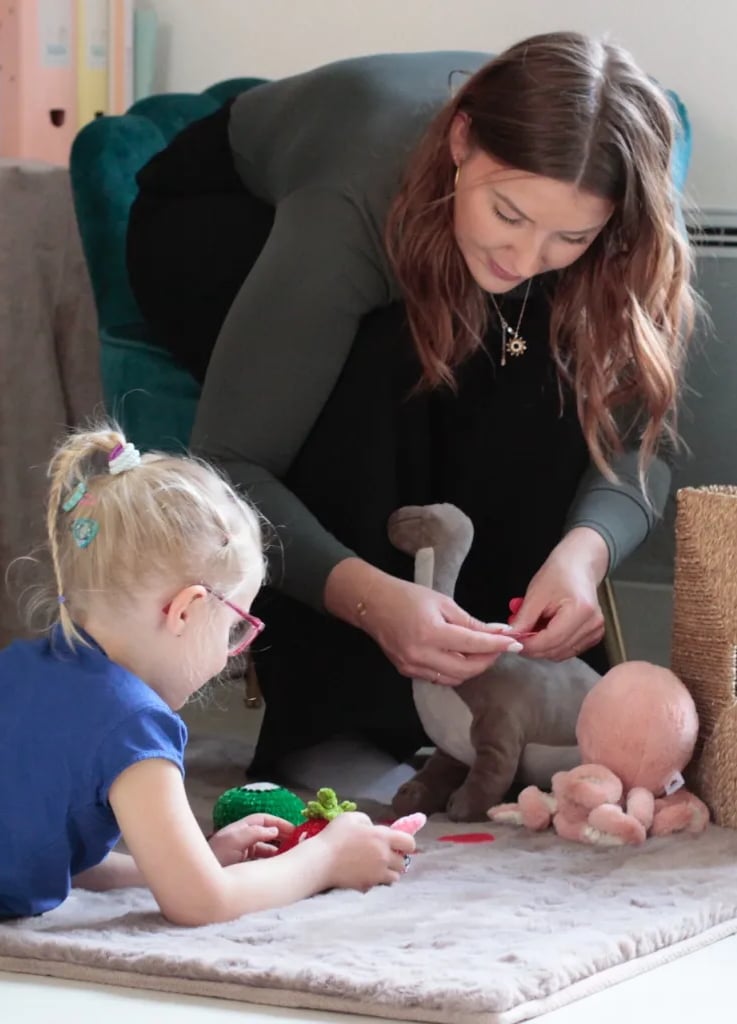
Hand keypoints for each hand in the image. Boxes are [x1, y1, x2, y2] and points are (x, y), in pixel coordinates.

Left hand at [208, 814, 295, 865]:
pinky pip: (260, 861)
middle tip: (297, 841)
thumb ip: (254, 833)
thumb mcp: (234, 841)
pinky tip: (277, 865)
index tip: (293, 829)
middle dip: (281, 835)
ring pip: (264, 848)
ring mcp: (241, 853)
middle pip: (265, 833)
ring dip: (277, 849)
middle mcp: (241, 839)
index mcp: (239, 829)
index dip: (278, 822)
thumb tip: (274, 831)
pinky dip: (270, 861)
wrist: (200, 880)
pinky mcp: (241, 867)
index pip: (263, 820)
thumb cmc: (214, 857)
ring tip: (290, 854)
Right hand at [315, 811, 415, 890]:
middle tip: (385, 856)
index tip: (399, 844)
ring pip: (395, 877)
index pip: (409, 843)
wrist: (321, 860)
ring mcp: (377, 874)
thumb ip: (367, 822)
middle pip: (403, 863)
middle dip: (397, 859)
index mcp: (382, 837)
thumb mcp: (352, 817)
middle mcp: (384, 856)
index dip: (407, 843)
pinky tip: (366, 875)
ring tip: (376, 867)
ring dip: (389, 872)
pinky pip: (379, 886)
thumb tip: (373, 829)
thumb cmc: (335, 835)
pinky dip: (377, 882)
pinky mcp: (368, 886)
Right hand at [325, 559, 522, 685]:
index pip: (474, 645)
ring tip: (482, 652)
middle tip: (499, 647)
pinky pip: (439, 677)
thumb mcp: (443, 603)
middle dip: (488, 660)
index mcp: (431, 632)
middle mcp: (421, 654)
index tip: (515, 643)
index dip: (497, 645)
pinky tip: (460, 657)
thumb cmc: (407, 596)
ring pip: (454, 678)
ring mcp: (413, 666)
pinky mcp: (407, 671)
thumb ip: (471, 622)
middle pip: (467, 670)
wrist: (372, 603)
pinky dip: (455, 670)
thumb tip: (497, 632)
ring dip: (473, 668)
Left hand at [509, 527, 608, 660]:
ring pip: (562, 653)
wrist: (578, 565)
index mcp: (580, 611)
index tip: (512, 641)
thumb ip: (524, 620)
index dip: (528, 645)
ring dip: (543, 647)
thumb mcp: (536, 594)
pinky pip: (569, 649)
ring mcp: (596, 631)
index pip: (550, 641)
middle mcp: (592, 624)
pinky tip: (544, 632)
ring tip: (531, 630)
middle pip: (557, 650)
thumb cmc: (559, 573)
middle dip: (534, 648)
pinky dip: (553, 645)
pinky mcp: (594, 635)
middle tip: (517, 637)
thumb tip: (511, 638)